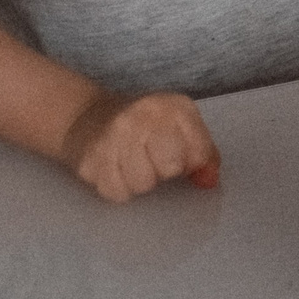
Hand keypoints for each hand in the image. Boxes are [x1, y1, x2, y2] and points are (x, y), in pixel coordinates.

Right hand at [59, 90, 220, 202]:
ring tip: (132, 164)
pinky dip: (117, 188)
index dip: (191, 163)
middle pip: (170, 168)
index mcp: (175, 106)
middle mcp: (145, 115)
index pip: (199, 153)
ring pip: (142, 184)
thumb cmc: (144, 126)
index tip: (179, 155)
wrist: (88, 116)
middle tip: (152, 159)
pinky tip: (114, 170)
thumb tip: (210, 181)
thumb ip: (202, 153)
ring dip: (139, 182)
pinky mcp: (91, 157)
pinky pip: (116, 192)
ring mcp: (115, 134)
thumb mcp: (180, 128)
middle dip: (164, 171)